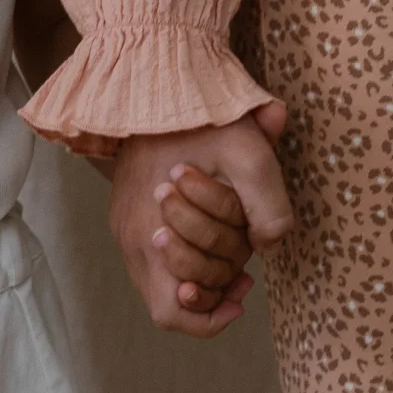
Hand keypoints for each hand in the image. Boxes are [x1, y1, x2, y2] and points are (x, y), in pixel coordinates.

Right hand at [109, 101, 292, 337]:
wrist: (152, 77)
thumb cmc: (201, 117)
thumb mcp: (250, 155)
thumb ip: (269, 207)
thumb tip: (268, 246)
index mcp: (152, 233)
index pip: (174, 311)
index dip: (211, 315)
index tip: (244, 289)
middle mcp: (132, 238)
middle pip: (171, 300)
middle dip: (213, 288)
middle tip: (245, 273)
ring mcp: (124, 225)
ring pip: (162, 279)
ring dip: (201, 271)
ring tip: (233, 253)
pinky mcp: (124, 212)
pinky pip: (154, 254)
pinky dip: (185, 253)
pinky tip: (211, 231)